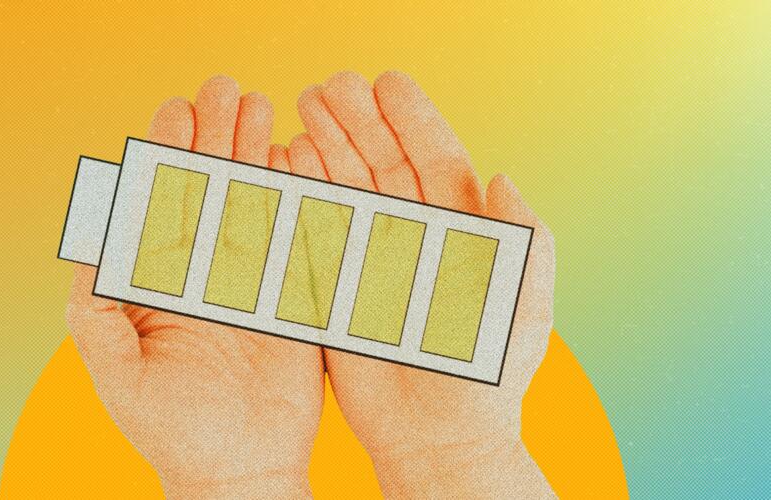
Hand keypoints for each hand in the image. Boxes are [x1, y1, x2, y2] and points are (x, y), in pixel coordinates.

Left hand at [66, 76, 322, 499]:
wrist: (238, 468)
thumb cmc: (170, 429)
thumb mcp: (117, 373)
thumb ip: (95, 312)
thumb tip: (86, 247)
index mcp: (158, 283)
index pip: (160, 206)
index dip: (167, 156)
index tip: (177, 112)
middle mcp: (202, 273)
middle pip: (207, 191)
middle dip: (213, 138)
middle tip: (224, 88)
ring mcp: (249, 280)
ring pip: (250, 203)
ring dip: (252, 154)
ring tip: (259, 107)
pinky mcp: (290, 295)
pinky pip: (294, 238)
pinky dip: (295, 198)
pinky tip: (296, 159)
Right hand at [278, 71, 555, 497]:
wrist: (439, 437)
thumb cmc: (489, 375)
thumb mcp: (524, 301)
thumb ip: (523, 237)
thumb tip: (502, 176)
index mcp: (460, 233)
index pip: (433, 160)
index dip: (411, 119)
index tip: (386, 83)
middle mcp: (414, 238)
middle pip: (382, 164)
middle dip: (357, 121)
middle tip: (329, 84)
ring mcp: (372, 259)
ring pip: (347, 188)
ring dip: (327, 146)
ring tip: (304, 106)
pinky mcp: (338, 286)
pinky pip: (318, 231)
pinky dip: (304, 195)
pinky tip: (288, 160)